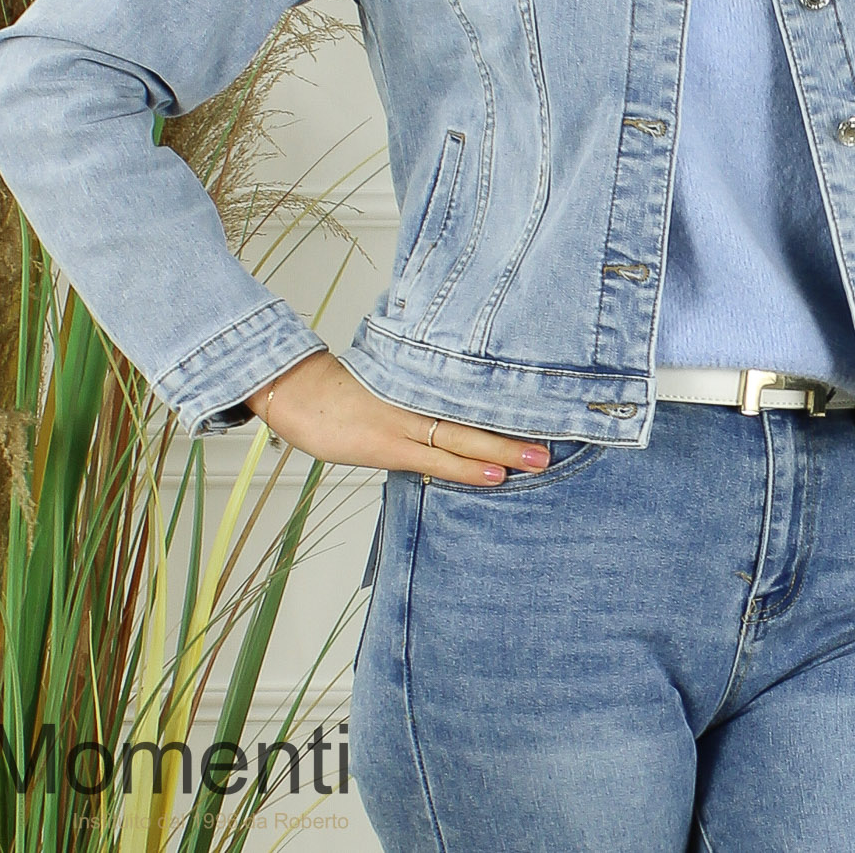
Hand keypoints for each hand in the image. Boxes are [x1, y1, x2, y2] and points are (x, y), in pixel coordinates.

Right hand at [245, 351, 550, 484]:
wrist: (298, 392)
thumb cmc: (342, 389)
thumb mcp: (387, 380)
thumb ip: (420, 389)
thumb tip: (454, 398)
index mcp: (419, 379)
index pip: (473, 389)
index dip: (509, 400)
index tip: (545, 404)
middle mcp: (418, 398)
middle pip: (478, 413)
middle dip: (518, 428)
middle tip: (556, 439)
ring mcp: (405, 421)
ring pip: (465, 437)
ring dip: (504, 450)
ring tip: (538, 461)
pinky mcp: (387, 444)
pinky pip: (436, 459)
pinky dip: (467, 468)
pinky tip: (494, 475)